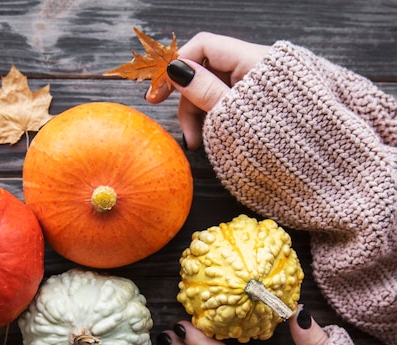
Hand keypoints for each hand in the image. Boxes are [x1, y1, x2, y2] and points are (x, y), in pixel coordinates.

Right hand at [145, 32, 269, 148]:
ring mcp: (261, 87)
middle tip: (187, 136)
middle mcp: (257, 67)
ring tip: (199, 144)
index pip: (203, 47)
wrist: (320, 165)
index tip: (157, 95)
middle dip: (190, 102)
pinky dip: (217, 121)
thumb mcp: (234, 115)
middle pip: (208, 72)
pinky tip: (212, 141)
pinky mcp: (263, 104)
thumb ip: (203, 90)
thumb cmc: (281, 140)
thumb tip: (176, 69)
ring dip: (201, 116)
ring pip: (216, 91)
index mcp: (254, 60)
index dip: (176, 67)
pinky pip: (230, 104)